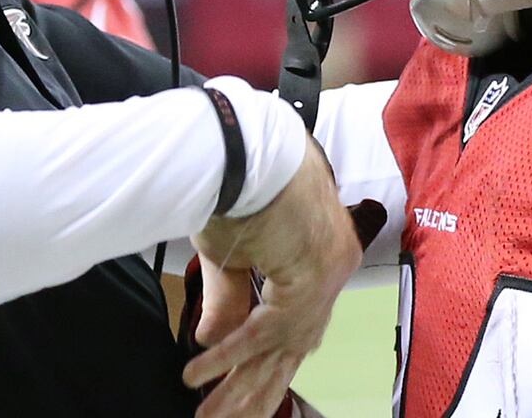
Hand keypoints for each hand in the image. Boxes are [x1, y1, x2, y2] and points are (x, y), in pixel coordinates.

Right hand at [184, 139, 359, 417]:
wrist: (244, 141)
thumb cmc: (240, 178)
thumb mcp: (231, 250)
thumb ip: (229, 300)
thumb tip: (209, 342)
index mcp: (326, 253)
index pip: (302, 322)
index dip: (274, 361)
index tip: (254, 392)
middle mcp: (334, 268)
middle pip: (291, 346)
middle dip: (257, 388)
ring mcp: (324, 276)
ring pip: (276, 349)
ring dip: (237, 386)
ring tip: (209, 415)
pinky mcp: (306, 279)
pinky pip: (258, 331)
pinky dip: (225, 355)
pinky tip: (197, 375)